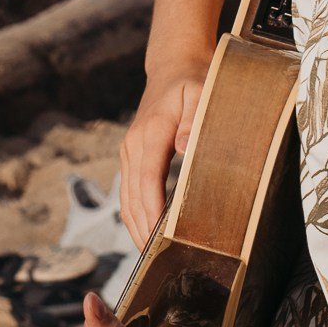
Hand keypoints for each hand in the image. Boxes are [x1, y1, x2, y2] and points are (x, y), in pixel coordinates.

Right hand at [118, 73, 206, 246]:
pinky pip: (129, 192)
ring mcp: (129, 151)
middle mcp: (133, 144)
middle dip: (142, 229)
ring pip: (127, 198)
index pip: (147, 179)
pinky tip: (146, 233)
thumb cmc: (193, 79)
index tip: (159, 237)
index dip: (152, 211)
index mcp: (150, 132)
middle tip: (159, 261)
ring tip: (151, 256)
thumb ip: (195, 121)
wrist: (174, 65)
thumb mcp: (200, 93)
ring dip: (136, 227)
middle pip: (133, 196)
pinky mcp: (133, 156)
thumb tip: (186, 149)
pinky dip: (135, 215)